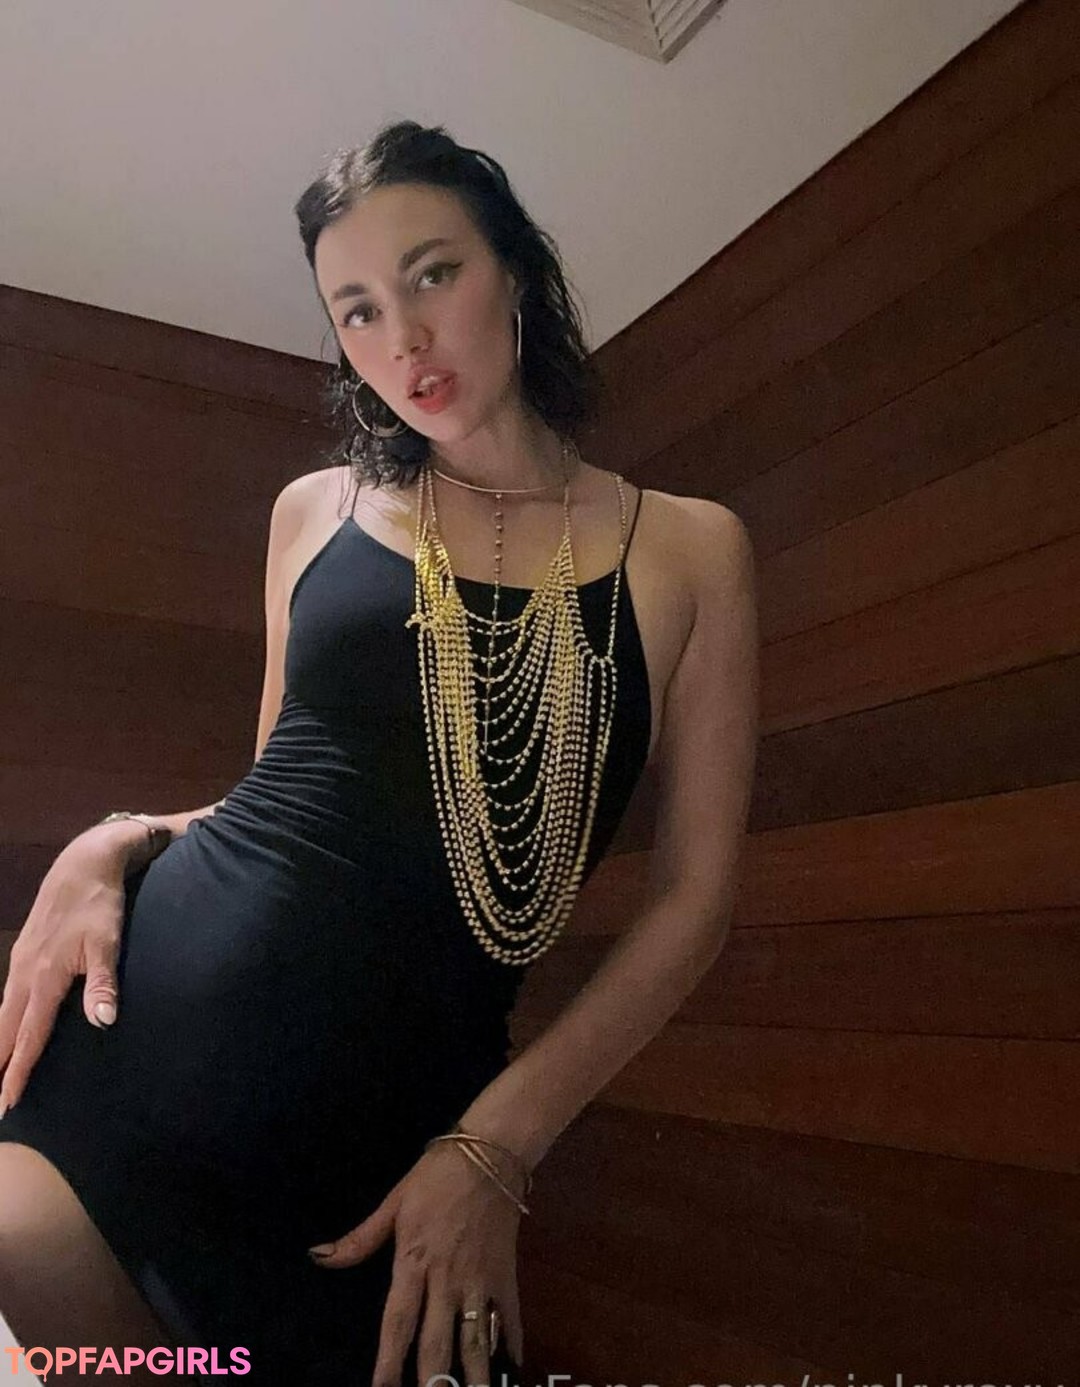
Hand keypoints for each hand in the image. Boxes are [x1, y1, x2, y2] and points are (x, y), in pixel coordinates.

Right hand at [0, 843, 127, 1113]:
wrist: (84, 863)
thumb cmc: (101, 905)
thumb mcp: (108, 943)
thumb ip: (103, 983)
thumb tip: (103, 1022)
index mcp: (45, 977)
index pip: (29, 1034)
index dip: (18, 1070)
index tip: (7, 1101)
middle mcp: (25, 973)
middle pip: (5, 1029)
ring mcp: (21, 961)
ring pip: (3, 1012)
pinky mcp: (24, 951)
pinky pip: (7, 995)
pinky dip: (3, 1020)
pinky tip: (6, 1028)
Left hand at [307, 1139, 525, 1385]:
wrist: (490, 1152)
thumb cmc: (436, 1177)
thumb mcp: (394, 1202)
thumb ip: (360, 1238)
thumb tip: (318, 1255)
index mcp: (415, 1261)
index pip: (398, 1320)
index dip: (388, 1360)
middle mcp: (447, 1278)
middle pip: (437, 1340)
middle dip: (432, 1380)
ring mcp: (479, 1279)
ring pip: (476, 1338)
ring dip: (473, 1374)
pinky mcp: (505, 1275)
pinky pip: (508, 1317)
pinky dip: (510, 1345)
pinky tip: (510, 1369)